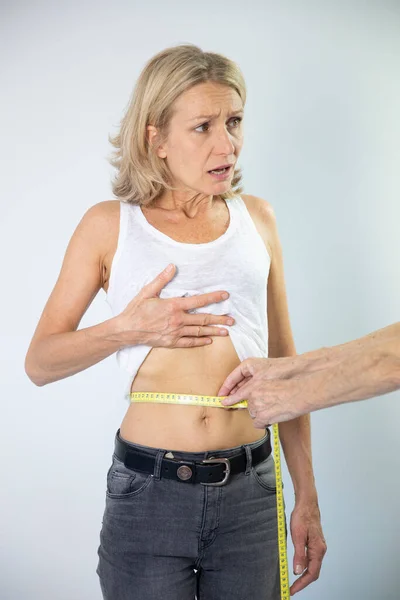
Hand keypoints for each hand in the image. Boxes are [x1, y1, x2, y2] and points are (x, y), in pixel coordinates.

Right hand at [113, 264, 234, 348]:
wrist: (127, 330)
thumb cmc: (136, 310)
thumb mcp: (147, 291)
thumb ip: (162, 280)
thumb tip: (172, 267)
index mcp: (173, 306)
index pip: (198, 301)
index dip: (213, 297)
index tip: (225, 295)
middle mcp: (177, 320)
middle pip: (203, 319)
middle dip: (219, 318)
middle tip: (233, 319)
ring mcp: (175, 332)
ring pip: (199, 332)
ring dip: (214, 331)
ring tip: (226, 331)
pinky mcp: (171, 342)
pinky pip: (189, 343)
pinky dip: (200, 341)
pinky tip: (209, 340)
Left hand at [218, 358, 311, 423]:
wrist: (300, 392)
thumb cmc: (291, 385)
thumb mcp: (272, 381)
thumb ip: (261, 387)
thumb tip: (256, 395)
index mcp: (255, 383)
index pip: (239, 393)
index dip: (230, 398)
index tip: (223, 402)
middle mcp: (253, 394)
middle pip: (249, 406)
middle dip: (257, 408)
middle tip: (271, 405)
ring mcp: (256, 405)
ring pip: (254, 414)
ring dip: (262, 414)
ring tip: (276, 408)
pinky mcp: (261, 416)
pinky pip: (258, 423)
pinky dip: (265, 422)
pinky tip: (275, 415)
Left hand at [289, 498, 326, 595]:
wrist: (307, 504)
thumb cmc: (302, 517)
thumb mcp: (298, 536)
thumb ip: (299, 555)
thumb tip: (297, 571)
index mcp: (318, 550)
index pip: (311, 573)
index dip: (302, 583)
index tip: (292, 590)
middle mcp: (321, 550)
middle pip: (313, 572)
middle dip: (303, 582)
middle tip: (291, 588)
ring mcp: (319, 547)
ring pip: (313, 566)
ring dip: (304, 575)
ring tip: (293, 581)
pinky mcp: (315, 544)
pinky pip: (311, 559)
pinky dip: (305, 567)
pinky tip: (298, 567)